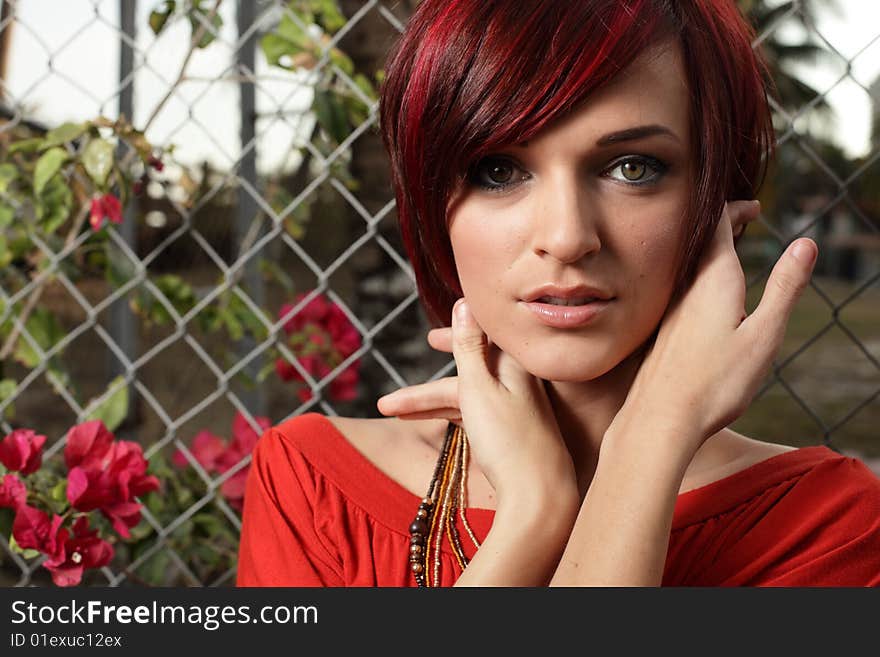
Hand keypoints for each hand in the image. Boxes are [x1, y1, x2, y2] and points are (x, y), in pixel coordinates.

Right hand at [377, 299, 575, 500]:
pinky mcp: (513, 436)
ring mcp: (517, 412)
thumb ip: (469, 346)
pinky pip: (475, 418)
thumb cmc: (509, 440)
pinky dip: (450, 418)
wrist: (540, 496)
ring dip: (429, 403)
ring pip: (466, 399)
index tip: (431, 338)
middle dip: (428, 381)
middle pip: (467, 376)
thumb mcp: (479, 387)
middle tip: (398, 388)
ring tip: (390, 411)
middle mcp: (519, 385)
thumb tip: (466, 301)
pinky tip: (433, 424)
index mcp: (515, 366)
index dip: (456, 336)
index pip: (483, 340)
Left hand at [614, 199, 817, 454]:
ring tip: (730, 248)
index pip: (719, 224)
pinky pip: (679, 289)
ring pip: (688, 266)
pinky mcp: (662, 330)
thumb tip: (806, 243)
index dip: (737, 208)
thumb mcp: (763, 335)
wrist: (660, 418)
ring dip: (709, 251)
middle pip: (701, 242)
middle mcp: (685, 288)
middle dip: (725, 224)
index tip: (755, 206)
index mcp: (714, 280)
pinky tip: (704, 296)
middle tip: (747, 217)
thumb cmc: (716, 382)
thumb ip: (785, 289)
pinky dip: (697, 276)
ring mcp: (670, 309)